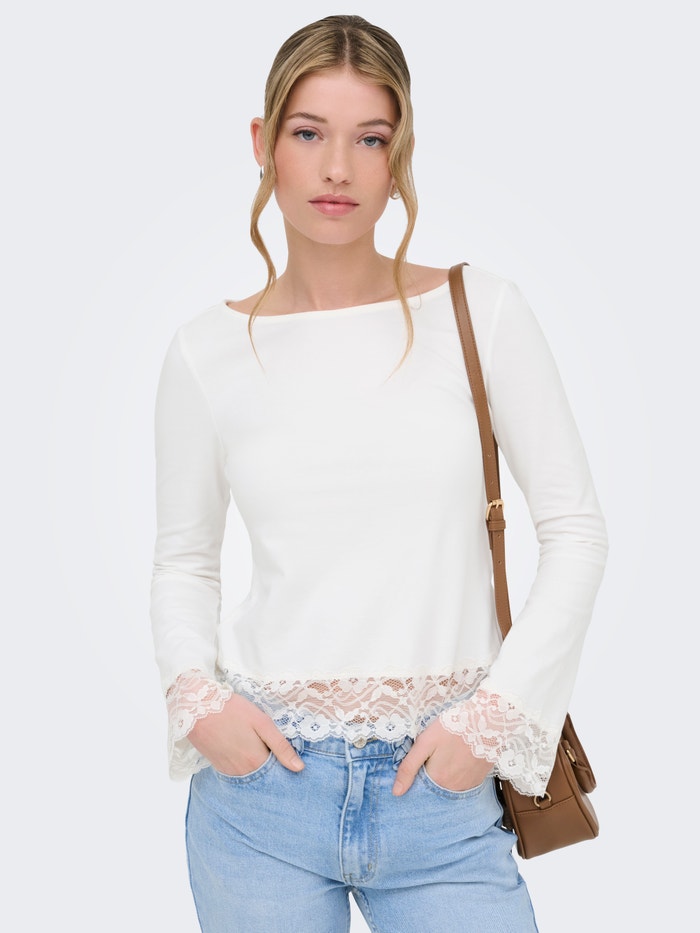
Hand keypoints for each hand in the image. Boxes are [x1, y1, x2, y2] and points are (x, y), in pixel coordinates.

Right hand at [187, 692, 303, 776]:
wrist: (196, 707)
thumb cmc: (232, 710)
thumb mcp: (261, 723)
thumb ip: (280, 746)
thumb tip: (299, 768)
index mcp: (256, 761)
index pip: (278, 776)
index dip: (287, 771)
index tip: (293, 765)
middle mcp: (242, 772)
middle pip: (264, 779)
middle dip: (274, 772)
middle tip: (279, 757)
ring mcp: (228, 771)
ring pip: (250, 777)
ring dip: (259, 770)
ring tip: (263, 753)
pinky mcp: (218, 766)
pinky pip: (237, 773)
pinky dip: (245, 768)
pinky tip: (247, 753)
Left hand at [392, 718, 491, 795]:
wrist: (487, 720)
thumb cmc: (453, 727)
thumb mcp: (425, 742)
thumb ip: (409, 767)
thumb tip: (396, 792)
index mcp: (437, 780)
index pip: (420, 787)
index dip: (416, 775)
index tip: (420, 762)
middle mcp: (453, 788)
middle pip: (435, 787)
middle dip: (431, 774)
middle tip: (436, 754)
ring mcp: (468, 785)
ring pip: (449, 786)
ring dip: (445, 775)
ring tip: (448, 755)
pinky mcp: (479, 779)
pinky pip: (464, 783)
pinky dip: (459, 774)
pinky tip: (459, 759)